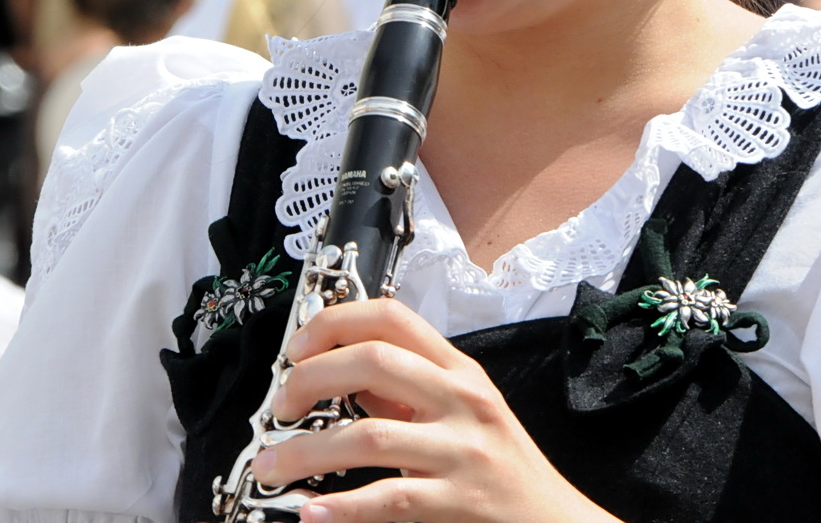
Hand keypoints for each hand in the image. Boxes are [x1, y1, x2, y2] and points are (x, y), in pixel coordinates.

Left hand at [251, 298, 617, 522]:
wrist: (550, 517)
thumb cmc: (499, 463)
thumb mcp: (461, 409)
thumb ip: (406, 388)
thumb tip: (338, 371)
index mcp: (458, 370)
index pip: (392, 318)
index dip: (334, 324)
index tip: (296, 351)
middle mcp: (461, 400)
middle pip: (373, 362)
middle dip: (309, 381)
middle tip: (280, 410)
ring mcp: (461, 450)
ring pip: (369, 436)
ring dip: (305, 452)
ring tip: (270, 469)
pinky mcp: (457, 501)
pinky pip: (390, 499)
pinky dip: (342, 507)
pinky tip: (311, 511)